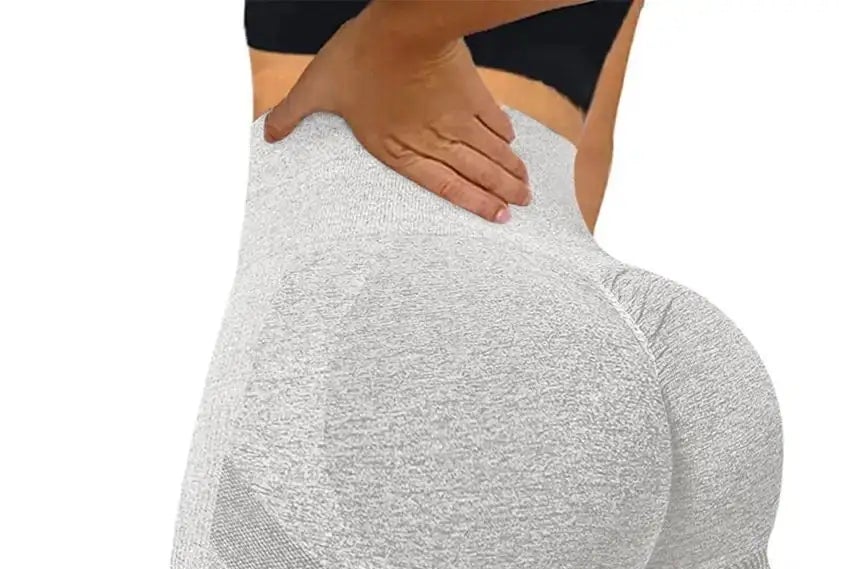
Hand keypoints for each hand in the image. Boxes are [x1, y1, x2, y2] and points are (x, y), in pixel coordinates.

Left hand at [263, 4, 530, 222]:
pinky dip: (505, 136)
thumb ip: (295, 111)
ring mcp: (457, 118)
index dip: (473, 205)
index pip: (444, 185)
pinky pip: (494, 120)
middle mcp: (435, 140)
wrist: (403, 24)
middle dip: (501, 193)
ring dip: (510, 172)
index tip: (497, 218)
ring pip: (490, 153)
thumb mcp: (319, 85)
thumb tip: (269, 133)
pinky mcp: (472, 92)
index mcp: (401, 148)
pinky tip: (512, 146)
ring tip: (526, 189)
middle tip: (521, 206)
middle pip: (476, 174)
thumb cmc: (359, 56)